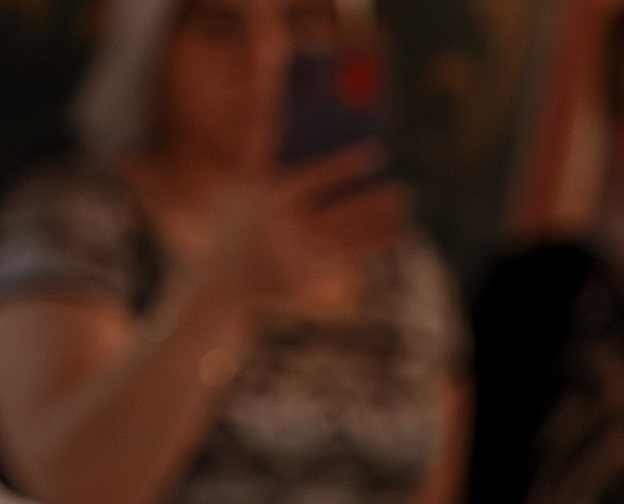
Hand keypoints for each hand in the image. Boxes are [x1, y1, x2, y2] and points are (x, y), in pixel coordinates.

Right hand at [202, 147, 403, 307]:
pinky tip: (393, 232)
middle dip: (373, 203)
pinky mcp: (307, 280)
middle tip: (402, 191)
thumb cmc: (235, 223)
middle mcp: (285, 228)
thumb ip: (257, 144)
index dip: (345, 164)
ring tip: (401, 205)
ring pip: (348, 237)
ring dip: (378, 223)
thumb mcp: (240, 184)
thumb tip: (264, 99)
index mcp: (270, 198)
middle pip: (339, 212)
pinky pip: (346, 258)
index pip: (314, 177)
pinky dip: (371, 244)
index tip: (375, 152)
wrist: (222, 284)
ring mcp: (298, 257)